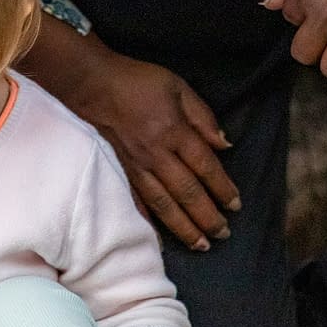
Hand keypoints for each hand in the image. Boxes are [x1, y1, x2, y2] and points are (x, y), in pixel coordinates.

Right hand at [24, 19, 238, 249]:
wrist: (91, 84)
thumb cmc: (137, 82)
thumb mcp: (178, 87)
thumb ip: (203, 117)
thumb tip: (224, 145)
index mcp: (174, 131)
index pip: (205, 167)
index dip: (222, 189)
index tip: (236, 206)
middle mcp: (157, 154)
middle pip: (187, 192)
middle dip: (207, 217)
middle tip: (223, 234)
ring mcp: (136, 167)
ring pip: (163, 204)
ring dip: (183, 227)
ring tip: (200, 245)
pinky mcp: (120, 172)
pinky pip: (136, 202)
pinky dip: (149, 222)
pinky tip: (160, 237)